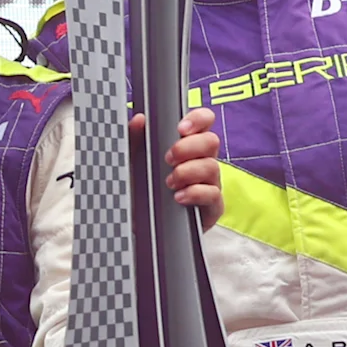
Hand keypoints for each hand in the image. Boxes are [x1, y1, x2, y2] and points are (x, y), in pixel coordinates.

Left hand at [130, 107, 223, 224]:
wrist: (141, 227)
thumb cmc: (142, 191)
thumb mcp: (133, 164)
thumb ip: (135, 141)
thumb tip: (139, 120)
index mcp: (188, 146)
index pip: (204, 122)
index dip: (198, 119)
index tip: (180, 128)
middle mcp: (202, 161)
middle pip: (211, 141)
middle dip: (189, 147)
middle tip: (168, 158)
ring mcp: (209, 184)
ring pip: (212, 167)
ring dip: (188, 171)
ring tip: (169, 182)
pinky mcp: (212, 207)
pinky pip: (213, 194)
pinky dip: (195, 193)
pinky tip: (178, 197)